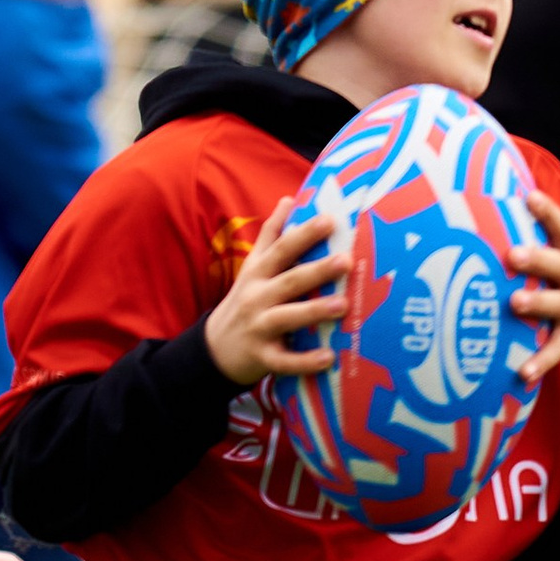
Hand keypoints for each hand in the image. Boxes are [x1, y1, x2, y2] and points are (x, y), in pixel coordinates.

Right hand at [205, 199, 348, 386]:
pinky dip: (305, 361)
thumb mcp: (252, 267)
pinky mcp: (262, 357)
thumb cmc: (245, 302)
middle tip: (346, 261)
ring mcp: (258, 328)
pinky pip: (284, 360)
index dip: (304, 234)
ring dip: (314, 311)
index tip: (330, 220)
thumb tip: (289, 199)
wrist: (214, 348)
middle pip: (289, 280)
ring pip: (287, 317)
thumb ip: (270, 235)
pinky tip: (328, 358)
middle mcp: (257, 297)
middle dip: (317, 270)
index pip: (282, 248)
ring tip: (343, 305)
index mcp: (258, 272)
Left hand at [509, 192, 559, 382]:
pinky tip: (522, 373)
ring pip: (558, 304)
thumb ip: (544, 255)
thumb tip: (500, 235)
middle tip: (512, 254)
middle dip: (537, 257)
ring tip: (516, 302)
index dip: (547, 212)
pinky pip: (557, 351)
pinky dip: (540, 362)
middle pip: (559, 264)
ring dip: (537, 302)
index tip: (529, 196)